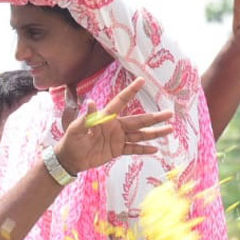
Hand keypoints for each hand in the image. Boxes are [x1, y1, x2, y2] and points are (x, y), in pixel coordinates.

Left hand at [53, 77, 172, 175]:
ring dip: (154, 133)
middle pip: (138, 121)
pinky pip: (133, 149)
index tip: (142, 80)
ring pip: (140, 135)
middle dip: (154, 117)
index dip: (131, 91)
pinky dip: (144, 149)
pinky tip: (156, 149)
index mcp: (106, 117)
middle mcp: (115, 126)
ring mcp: (118, 138)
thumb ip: (86, 118)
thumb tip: (90, 102)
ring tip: (169, 129)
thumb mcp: (76, 128)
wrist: (70, 159)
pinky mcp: (117, 150)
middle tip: (169, 113)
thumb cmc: (71, 140)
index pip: (120, 101)